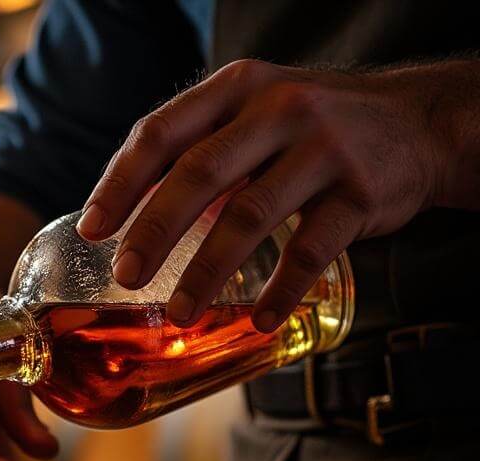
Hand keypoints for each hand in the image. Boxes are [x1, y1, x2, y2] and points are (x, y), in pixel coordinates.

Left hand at [77, 59, 463, 331]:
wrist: (418, 125)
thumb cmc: (310, 132)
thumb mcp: (253, 118)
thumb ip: (197, 153)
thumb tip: (124, 221)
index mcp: (236, 91)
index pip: (162, 132)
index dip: (120, 183)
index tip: (92, 230)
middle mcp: (277, 110)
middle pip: (199, 173)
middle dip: (153, 231)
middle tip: (126, 278)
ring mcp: (323, 149)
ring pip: (250, 215)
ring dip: (207, 271)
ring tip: (181, 315)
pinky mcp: (360, 192)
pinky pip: (310, 249)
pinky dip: (281, 289)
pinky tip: (258, 319)